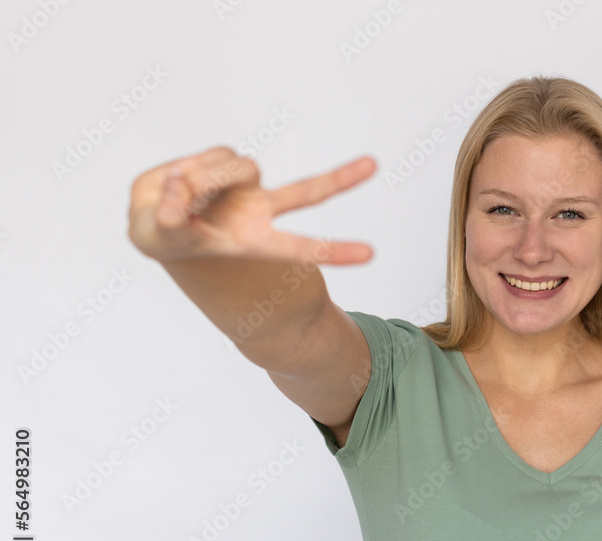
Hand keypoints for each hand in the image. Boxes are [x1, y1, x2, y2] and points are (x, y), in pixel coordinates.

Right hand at [127, 145, 375, 264]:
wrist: (155, 218)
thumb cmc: (163, 236)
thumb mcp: (160, 237)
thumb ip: (173, 217)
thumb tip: (186, 183)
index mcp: (254, 241)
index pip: (300, 248)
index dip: (334, 251)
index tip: (371, 255)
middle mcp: (259, 210)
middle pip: (306, 192)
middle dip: (341, 179)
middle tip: (374, 164)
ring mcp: (245, 185)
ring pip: (234, 165)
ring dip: (202, 177)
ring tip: (180, 196)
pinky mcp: (227, 162)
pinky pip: (215, 153)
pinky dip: (192, 166)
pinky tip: (178, 179)